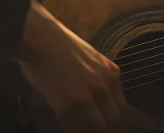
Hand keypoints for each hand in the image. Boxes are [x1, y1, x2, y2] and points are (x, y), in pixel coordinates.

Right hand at [15, 0, 127, 130]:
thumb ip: (102, 77)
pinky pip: (70, 123)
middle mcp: (102, 87)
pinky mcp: (65, 105)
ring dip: (86, 122)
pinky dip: (65, 120)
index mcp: (111, 74)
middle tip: (88, 116)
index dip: (109, 109)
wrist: (42, 39)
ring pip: (96, 124)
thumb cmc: (64, 46)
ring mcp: (84, 97)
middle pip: (112, 117)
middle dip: (101, 119)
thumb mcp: (94, 59)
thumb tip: (103, 95)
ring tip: (75, 115)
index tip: (101, 111)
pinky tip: (59, 109)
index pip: (121, 105)